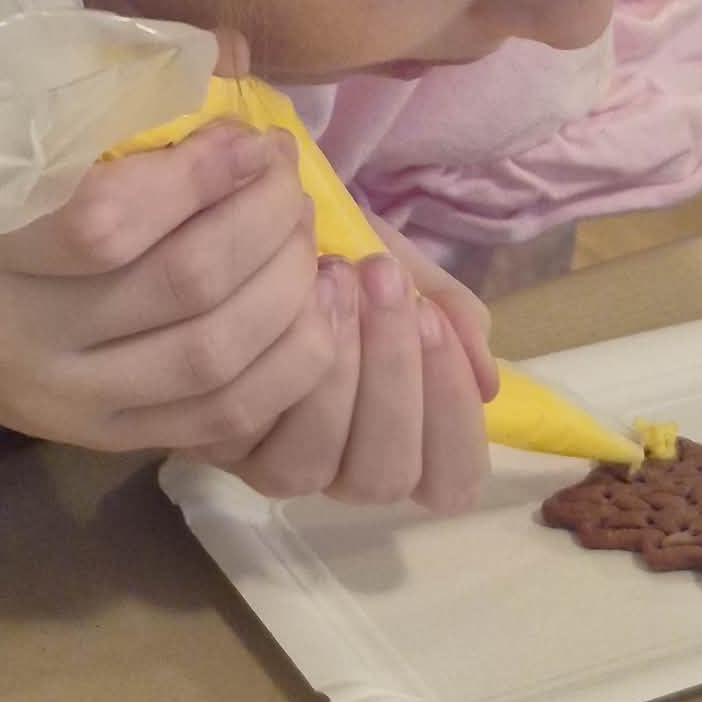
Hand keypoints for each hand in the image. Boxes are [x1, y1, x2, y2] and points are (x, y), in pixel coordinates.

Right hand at [0, 94, 341, 472]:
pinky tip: (314, 305)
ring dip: (287, 285)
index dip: (200, 176)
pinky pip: (223, 417)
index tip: (246, 139)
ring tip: (306, 232)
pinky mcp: (106, 442)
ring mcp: (64, 405)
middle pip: (182, 286)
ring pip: (214, 356)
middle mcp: (17, 340)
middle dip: (264, 220)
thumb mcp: (8, 130)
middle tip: (288, 175)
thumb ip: (114, 88)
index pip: (106, 220)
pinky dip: (289, 361)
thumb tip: (232, 56)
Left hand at [185, 226, 495, 517]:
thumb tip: (487, 382)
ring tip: (337, 275)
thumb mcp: (414, 276)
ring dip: (335, 369)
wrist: (259, 219)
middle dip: (392, 375)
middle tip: (385, 278)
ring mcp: (272, 463)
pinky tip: (291, 293)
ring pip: (313, 465)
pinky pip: (250, 428)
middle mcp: (339, 468)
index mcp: (402, 441)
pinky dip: (275, 361)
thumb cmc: (347, 257)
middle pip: (383, 477)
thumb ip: (456, 318)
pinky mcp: (213, 440)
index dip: (452, 415)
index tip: (434, 318)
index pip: (450, 482)